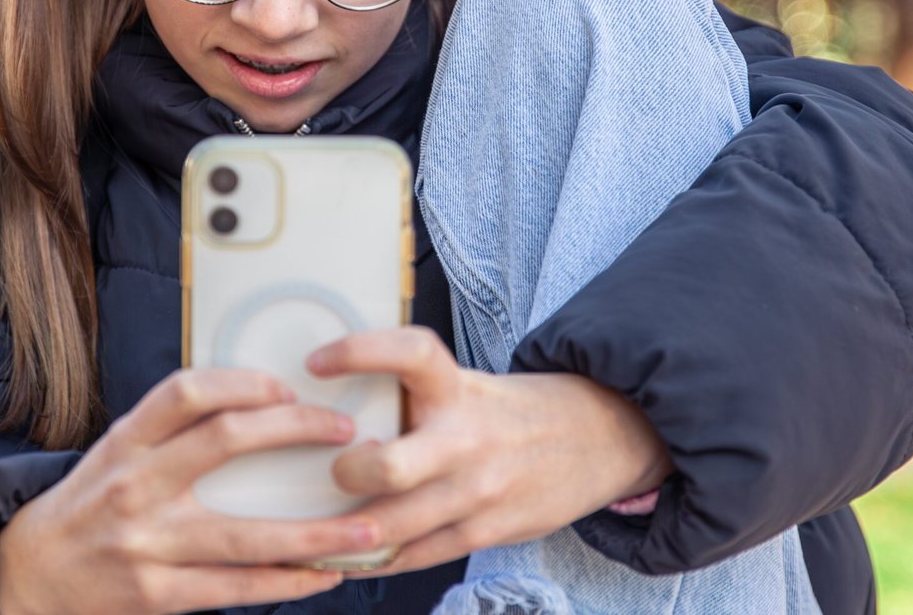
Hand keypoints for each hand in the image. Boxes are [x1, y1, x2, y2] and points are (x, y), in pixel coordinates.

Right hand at [0, 368, 380, 614]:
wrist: (28, 576)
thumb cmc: (93, 503)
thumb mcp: (119, 450)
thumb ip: (175, 428)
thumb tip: (263, 402)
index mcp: (127, 441)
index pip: (185, 391)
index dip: (242, 382)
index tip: (289, 386)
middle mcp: (135, 485)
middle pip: (224, 442)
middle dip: (295, 432)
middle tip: (346, 433)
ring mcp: (146, 544)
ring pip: (245, 534)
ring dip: (315, 533)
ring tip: (368, 527)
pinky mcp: (157, 595)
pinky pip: (236, 588)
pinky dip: (287, 581)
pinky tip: (326, 574)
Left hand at [306, 327, 671, 575]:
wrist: (597, 440)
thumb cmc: (510, 412)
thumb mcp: (469, 386)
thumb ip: (414, 398)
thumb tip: (333, 406)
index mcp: (459, 388)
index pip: (408, 354)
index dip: (358, 352)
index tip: (317, 362)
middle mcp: (465, 440)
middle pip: (389, 467)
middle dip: (346, 473)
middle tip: (333, 468)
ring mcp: (475, 493)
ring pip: (392, 526)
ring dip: (344, 531)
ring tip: (315, 528)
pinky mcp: (484, 532)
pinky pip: (414, 555)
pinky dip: (374, 558)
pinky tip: (348, 555)